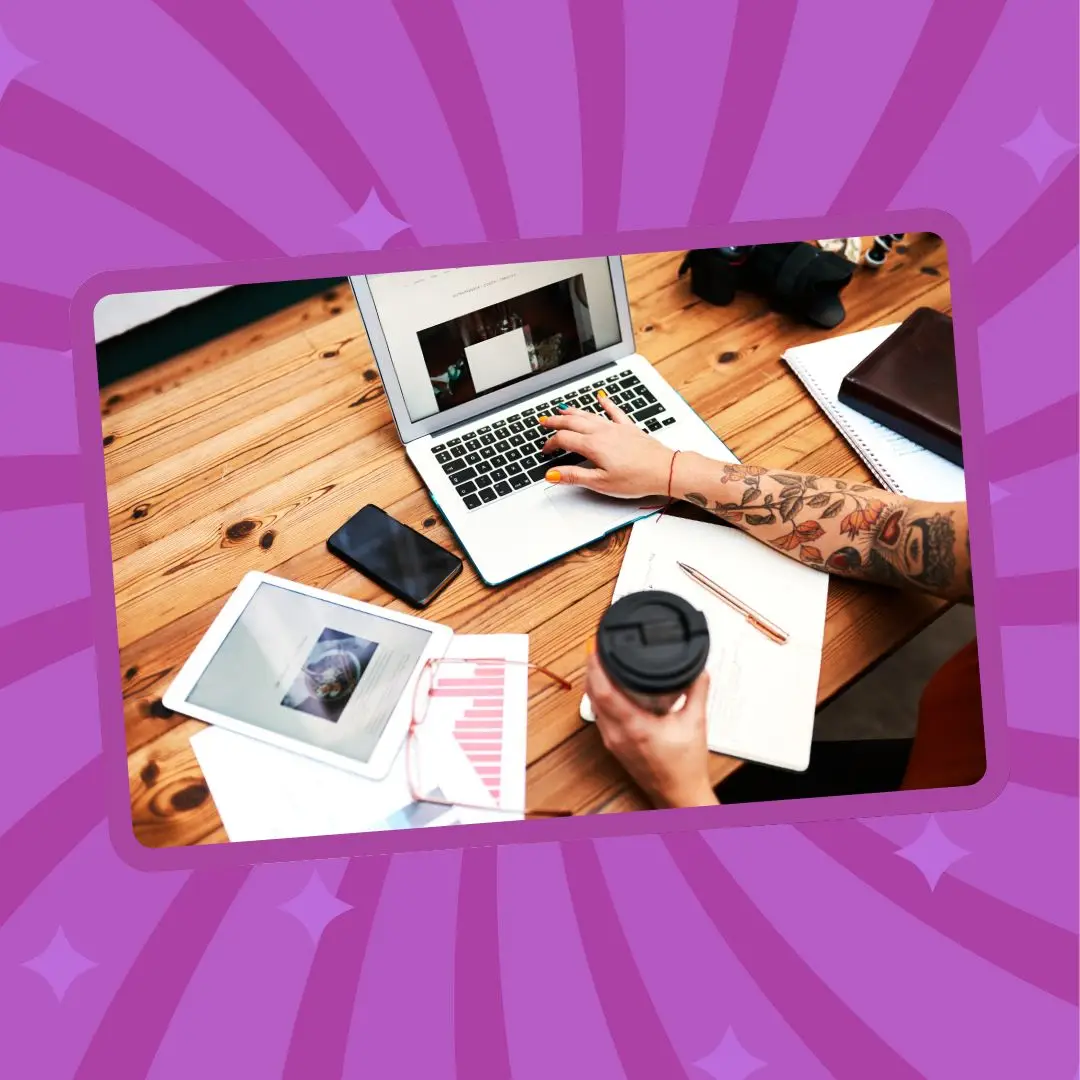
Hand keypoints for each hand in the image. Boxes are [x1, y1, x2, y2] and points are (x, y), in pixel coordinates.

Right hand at [537, 394, 674, 497]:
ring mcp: (616, 428)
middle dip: (556, 421)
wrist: (665, 470)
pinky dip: (606, 404)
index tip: (545, 451)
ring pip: (589, 415)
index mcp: (593, 446)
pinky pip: (614, 411)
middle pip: (573, 422)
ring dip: (573, 411)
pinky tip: (602, 398)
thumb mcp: (601, 483)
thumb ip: (574, 477)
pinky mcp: (629, 428)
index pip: (564, 439)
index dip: (550, 444)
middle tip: (543, 421)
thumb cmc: (637, 478)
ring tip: (562, 409)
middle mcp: (603, 432)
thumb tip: (552, 474)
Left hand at [584, 652, 717, 808]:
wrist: (679, 794)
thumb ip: (697, 691)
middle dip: (592, 669)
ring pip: (593, 705)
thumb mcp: (696, 723)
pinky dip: (599, 697)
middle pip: (592, 694)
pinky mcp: (612, 744)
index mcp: (635, 727)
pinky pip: (598, 715)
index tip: (597, 647)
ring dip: (594, 683)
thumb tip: (699, 669)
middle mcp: (617, 734)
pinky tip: (608, 688)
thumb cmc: (685, 767)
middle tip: (598, 648)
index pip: (604, 691)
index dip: (596, 666)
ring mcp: (612, 740)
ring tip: (602, 663)